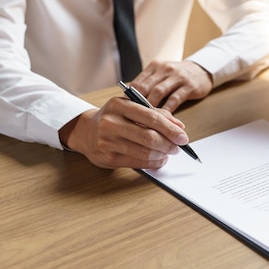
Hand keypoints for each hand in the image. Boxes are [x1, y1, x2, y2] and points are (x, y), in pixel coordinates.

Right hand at [59, 97, 188, 168]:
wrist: (86, 131)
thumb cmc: (114, 118)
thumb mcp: (131, 108)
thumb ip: (156, 114)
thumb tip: (179, 126)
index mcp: (119, 105)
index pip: (151, 117)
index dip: (170, 129)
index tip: (183, 137)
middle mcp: (111, 122)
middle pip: (148, 136)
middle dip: (168, 144)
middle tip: (178, 148)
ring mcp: (107, 141)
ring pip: (144, 152)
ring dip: (162, 155)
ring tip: (169, 153)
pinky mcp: (107, 158)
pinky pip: (137, 163)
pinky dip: (153, 163)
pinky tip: (159, 160)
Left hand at [130, 60, 212, 111]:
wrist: (202, 69)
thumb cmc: (178, 76)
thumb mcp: (162, 74)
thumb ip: (148, 85)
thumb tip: (131, 103)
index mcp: (155, 66)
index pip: (137, 82)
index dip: (129, 98)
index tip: (124, 111)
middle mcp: (165, 69)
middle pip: (146, 87)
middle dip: (137, 103)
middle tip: (132, 118)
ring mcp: (178, 77)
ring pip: (159, 92)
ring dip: (151, 107)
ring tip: (145, 120)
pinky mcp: (189, 86)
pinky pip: (175, 99)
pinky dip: (168, 110)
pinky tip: (163, 119)